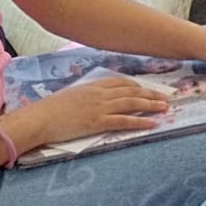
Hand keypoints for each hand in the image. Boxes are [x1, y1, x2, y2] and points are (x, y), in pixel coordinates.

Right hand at [30, 75, 170, 148]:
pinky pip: (124, 121)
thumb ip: (87, 95)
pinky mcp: (98, 122)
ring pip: (131, 103)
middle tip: (165, 97)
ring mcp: (100, 107)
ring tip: (164, 107)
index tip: (147, 89)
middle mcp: (100, 94)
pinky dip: (140, 121)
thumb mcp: (71, 95)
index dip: (137, 86)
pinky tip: (151, 123)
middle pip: (131, 91)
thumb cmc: (50, 109)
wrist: (40, 118)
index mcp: (93, 86)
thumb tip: (96, 99)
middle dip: (150, 94)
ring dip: (150, 105)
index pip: (121, 82)